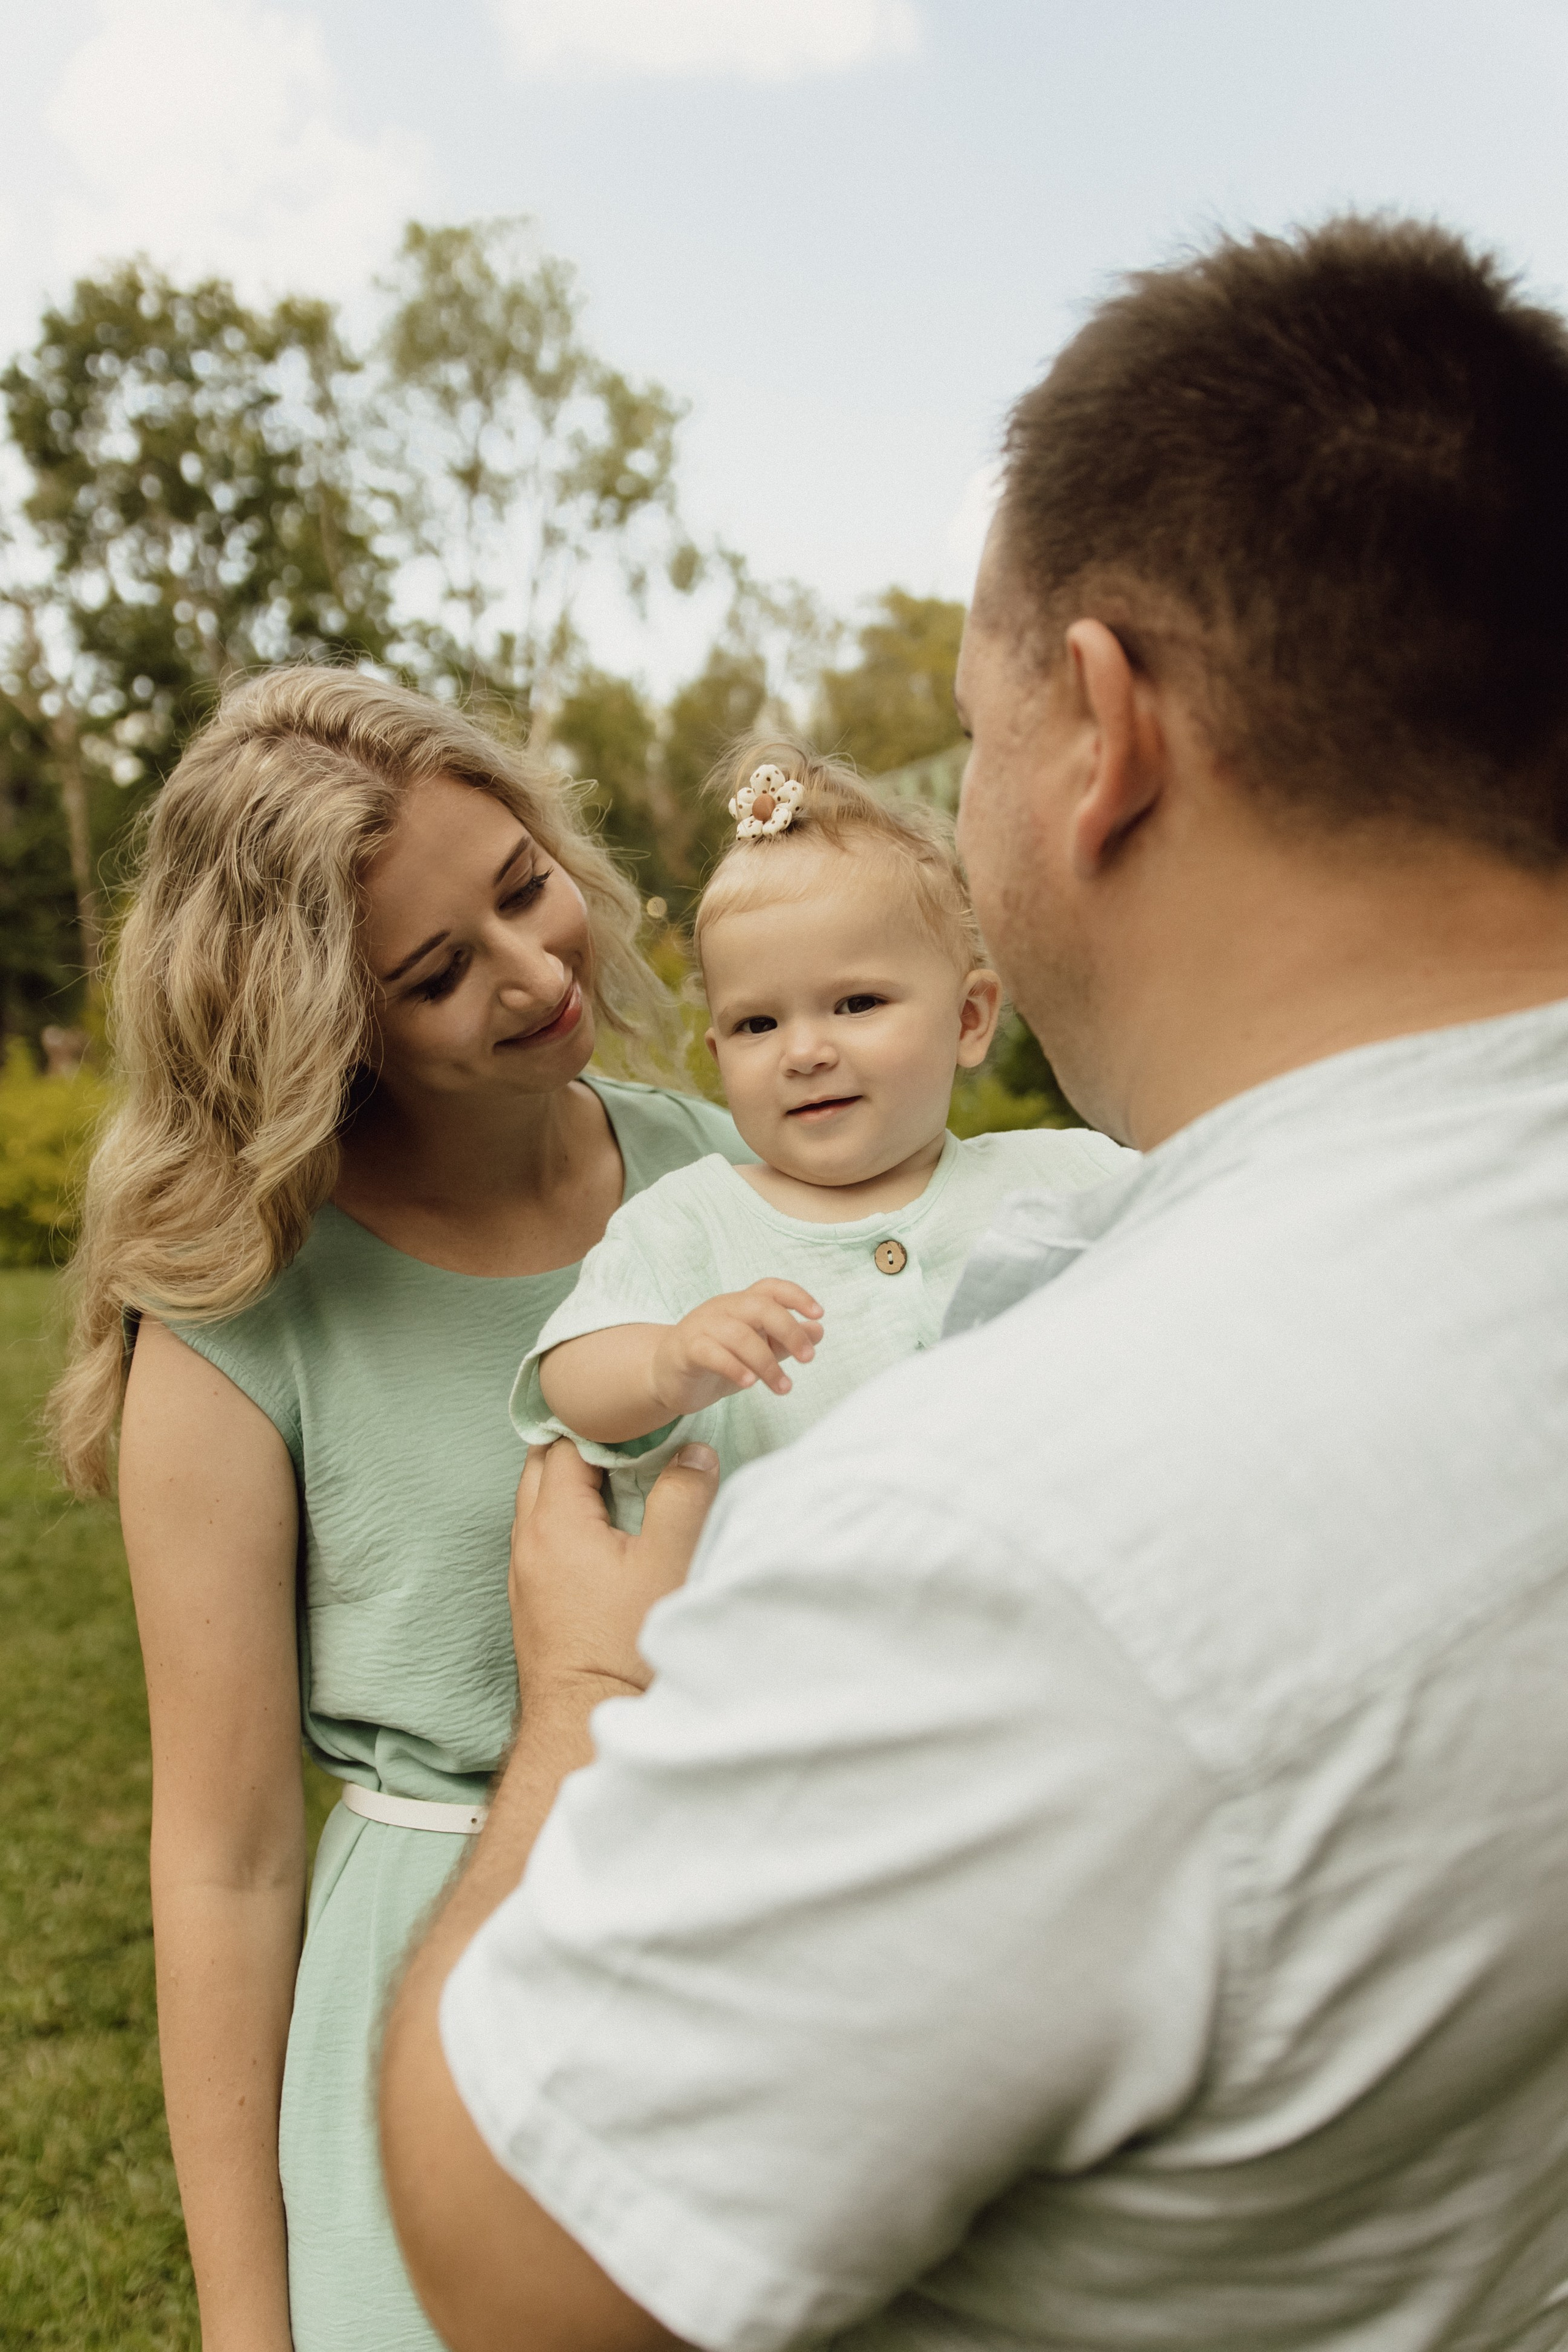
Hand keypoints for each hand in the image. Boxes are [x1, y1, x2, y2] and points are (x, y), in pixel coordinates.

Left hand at [508, 1438, 719, 1707]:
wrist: (585, 1717)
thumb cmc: (626, 1644)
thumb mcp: (668, 1561)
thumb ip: (683, 1496)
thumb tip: (693, 1452)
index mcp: (555, 1520)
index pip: (567, 1441)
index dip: (604, 1423)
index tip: (642, 1419)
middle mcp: (528, 1539)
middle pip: (544, 1465)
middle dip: (583, 1444)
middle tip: (632, 1439)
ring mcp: (525, 1571)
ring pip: (541, 1500)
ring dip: (575, 1482)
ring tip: (626, 1479)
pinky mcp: (532, 1597)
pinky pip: (543, 1534)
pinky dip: (570, 1516)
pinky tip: (610, 1530)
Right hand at [649, 1279, 823, 1416]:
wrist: (667, 1377)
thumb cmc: (717, 1360)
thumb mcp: (757, 1351)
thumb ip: (785, 1342)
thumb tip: (818, 1331)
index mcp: (742, 1304)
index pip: (771, 1288)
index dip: (797, 1296)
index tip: (819, 1314)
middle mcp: (723, 1309)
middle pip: (761, 1306)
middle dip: (789, 1331)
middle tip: (808, 1358)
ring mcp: (702, 1326)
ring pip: (740, 1335)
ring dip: (767, 1363)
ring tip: (783, 1387)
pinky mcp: (686, 1349)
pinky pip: (711, 1353)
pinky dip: (734, 1367)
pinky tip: (750, 1383)